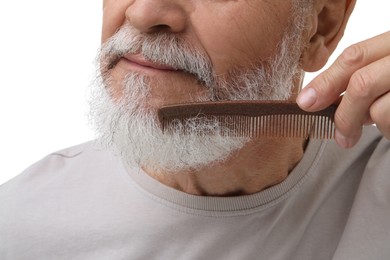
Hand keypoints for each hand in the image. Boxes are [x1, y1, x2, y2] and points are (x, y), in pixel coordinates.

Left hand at [297, 31, 389, 147]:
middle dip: (343, 113)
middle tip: (340, 136)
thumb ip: (361, 77)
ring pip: (380, 110)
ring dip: (375, 127)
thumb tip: (318, 98)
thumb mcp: (386, 72)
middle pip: (361, 82)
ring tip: (383, 126)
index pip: (354, 56)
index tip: (305, 102)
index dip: (325, 81)